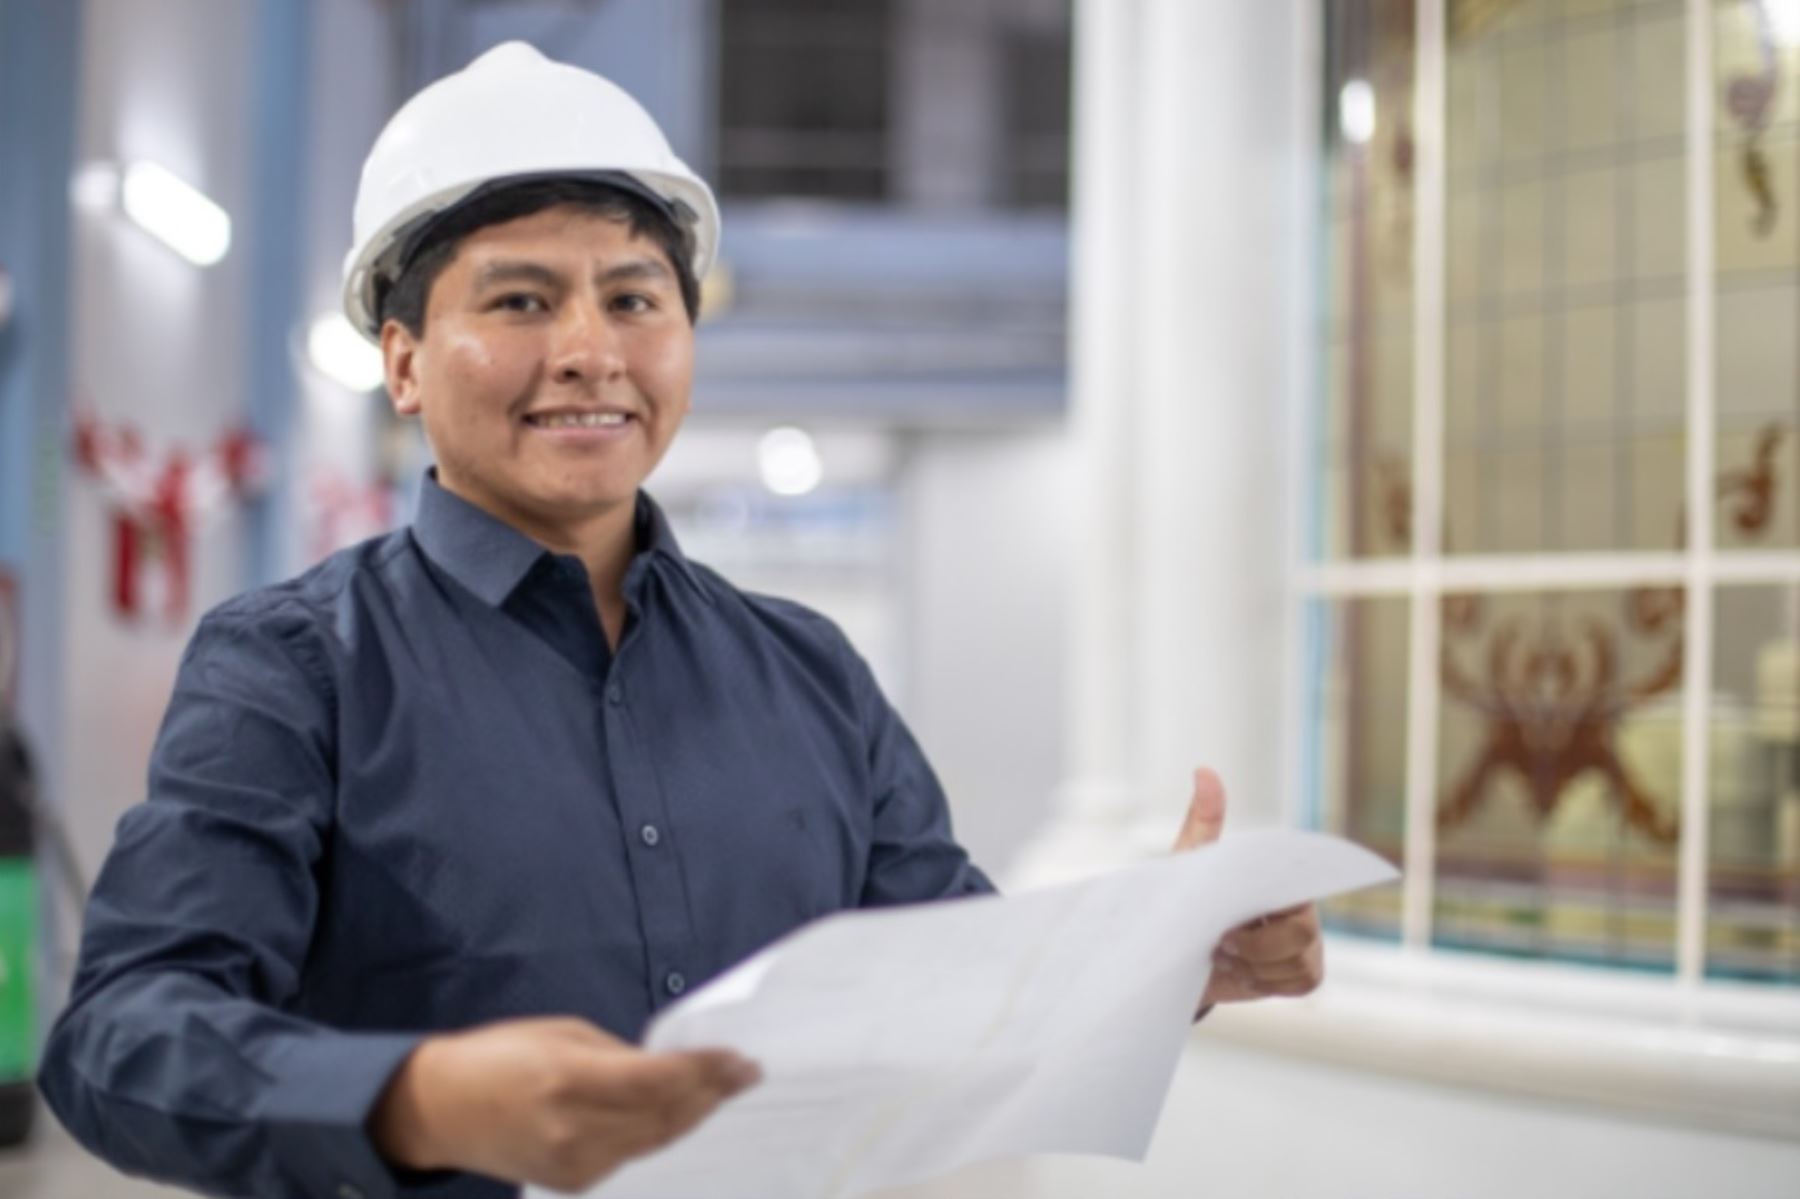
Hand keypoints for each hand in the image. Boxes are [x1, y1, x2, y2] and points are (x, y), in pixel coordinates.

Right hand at [370, 1016, 759, 1191]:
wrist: (439, 1110)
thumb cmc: (499, 1055)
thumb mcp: (561, 1034)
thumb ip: (618, 1056)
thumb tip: (669, 1070)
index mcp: (567, 1078)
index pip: (655, 1082)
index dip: (705, 1073)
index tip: (742, 1061)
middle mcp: (573, 1129)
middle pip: (664, 1117)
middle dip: (711, 1094)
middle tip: (746, 1073)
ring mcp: (574, 1165)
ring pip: (654, 1141)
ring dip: (693, 1115)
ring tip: (723, 1089)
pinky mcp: (573, 1184)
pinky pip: (631, 1155)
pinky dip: (659, 1133)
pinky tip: (679, 1113)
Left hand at [1171, 767, 1324, 1006]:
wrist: (1180, 955)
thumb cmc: (1188, 902)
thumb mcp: (1190, 864)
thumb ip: (1202, 822)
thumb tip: (1204, 771)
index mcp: (1279, 875)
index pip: (1302, 882)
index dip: (1281, 903)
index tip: (1249, 915)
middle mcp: (1301, 903)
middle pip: (1302, 933)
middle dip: (1259, 945)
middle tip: (1222, 941)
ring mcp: (1307, 940)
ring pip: (1300, 962)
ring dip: (1257, 966)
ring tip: (1224, 954)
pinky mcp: (1302, 973)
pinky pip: (1301, 982)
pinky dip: (1267, 982)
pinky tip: (1241, 973)